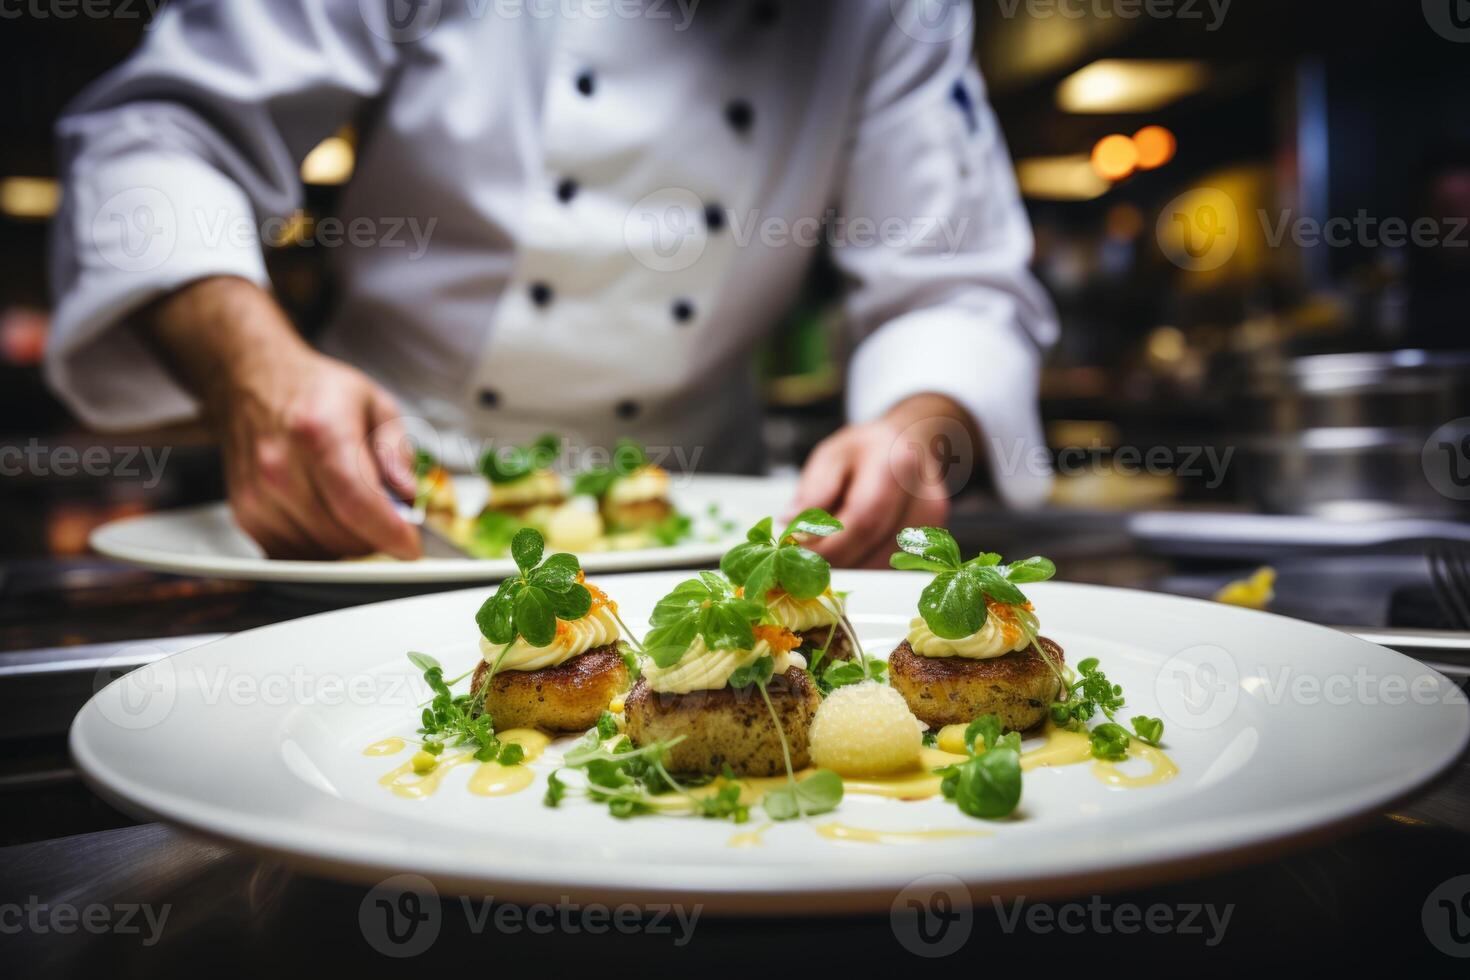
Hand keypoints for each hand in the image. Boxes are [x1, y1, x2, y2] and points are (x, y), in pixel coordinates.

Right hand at [213, 348, 421, 559]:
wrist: (252, 381)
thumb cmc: (314, 391)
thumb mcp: (374, 403)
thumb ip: (396, 451)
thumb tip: (409, 495)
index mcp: (319, 432)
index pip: (357, 503)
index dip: (390, 533)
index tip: (411, 546)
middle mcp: (281, 465)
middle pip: (342, 533)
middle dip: (376, 536)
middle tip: (387, 517)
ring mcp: (259, 493)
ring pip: (320, 550)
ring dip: (347, 542)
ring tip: (354, 509)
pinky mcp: (246, 514)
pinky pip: (293, 554)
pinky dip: (319, 546)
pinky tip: (327, 517)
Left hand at [789, 394, 971, 567]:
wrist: (908, 448)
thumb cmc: (864, 453)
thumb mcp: (830, 457)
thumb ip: (814, 491)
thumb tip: (793, 526)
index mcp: (896, 463)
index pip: (864, 520)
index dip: (829, 545)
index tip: (797, 554)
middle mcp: (924, 496)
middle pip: (876, 547)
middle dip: (835, 561)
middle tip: (803, 562)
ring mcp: (933, 523)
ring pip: (885, 565)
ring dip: (850, 568)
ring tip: (826, 552)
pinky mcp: (933, 543)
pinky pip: (892, 568)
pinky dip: (865, 567)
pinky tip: (850, 552)